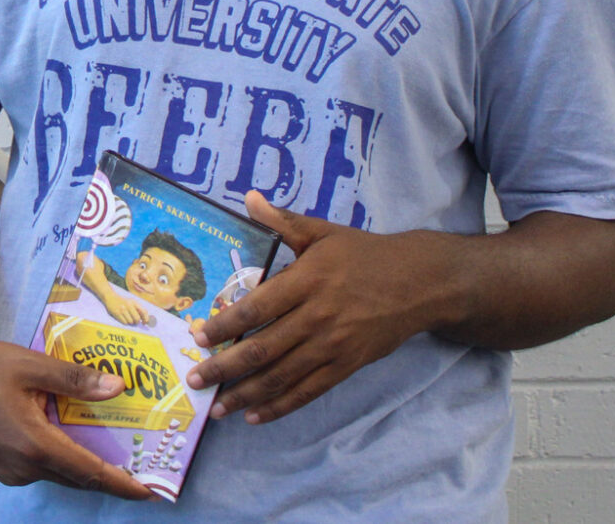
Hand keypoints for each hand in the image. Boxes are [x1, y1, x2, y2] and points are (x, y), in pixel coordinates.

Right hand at [0, 338, 152, 499]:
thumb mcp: (29, 365)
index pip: (90, 472)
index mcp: (35, 444)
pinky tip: (70, 446)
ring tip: (112, 458)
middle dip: (110, 479)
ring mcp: (11, 473)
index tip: (150, 493)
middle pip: (78, 479)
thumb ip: (73, 378)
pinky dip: (63, 465)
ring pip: (60, 476)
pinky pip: (42, 472)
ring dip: (85, 471)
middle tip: (140, 471)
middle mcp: (25, 467)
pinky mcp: (1, 470)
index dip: (123, 484)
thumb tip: (116, 387)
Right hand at [80, 264, 150, 326]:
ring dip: (130, 322)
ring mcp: (122, 310)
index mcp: (134, 302)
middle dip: (137, 322)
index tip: (145, 323)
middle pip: (137, 319)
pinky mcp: (117, 313)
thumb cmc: (123, 302)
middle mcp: (129, 305)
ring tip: (127, 318)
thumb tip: (145, 320)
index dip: (146, 319)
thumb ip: (139, 309)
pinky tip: (123, 318)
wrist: (110, 297)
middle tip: (134, 321)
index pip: (144, 311)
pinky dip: (125, 322)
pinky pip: (125, 323)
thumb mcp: (132, 302)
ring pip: (131, 322)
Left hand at [184, 191, 457, 425]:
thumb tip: (249, 198)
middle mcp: (317, 316)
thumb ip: (282, 222)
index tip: (197, 336)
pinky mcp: (348, 365)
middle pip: (263, 349)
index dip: (224, 325)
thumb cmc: (364, 254)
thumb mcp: (323, 232)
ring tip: (217, 408)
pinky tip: (256, 415)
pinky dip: (282, 406)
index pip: (256, 308)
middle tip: (195, 379)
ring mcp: (333, 345)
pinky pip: (309, 391)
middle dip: (225, 367)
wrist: (419, 282)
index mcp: (306, 280)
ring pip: (282, 376)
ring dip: (246, 394)